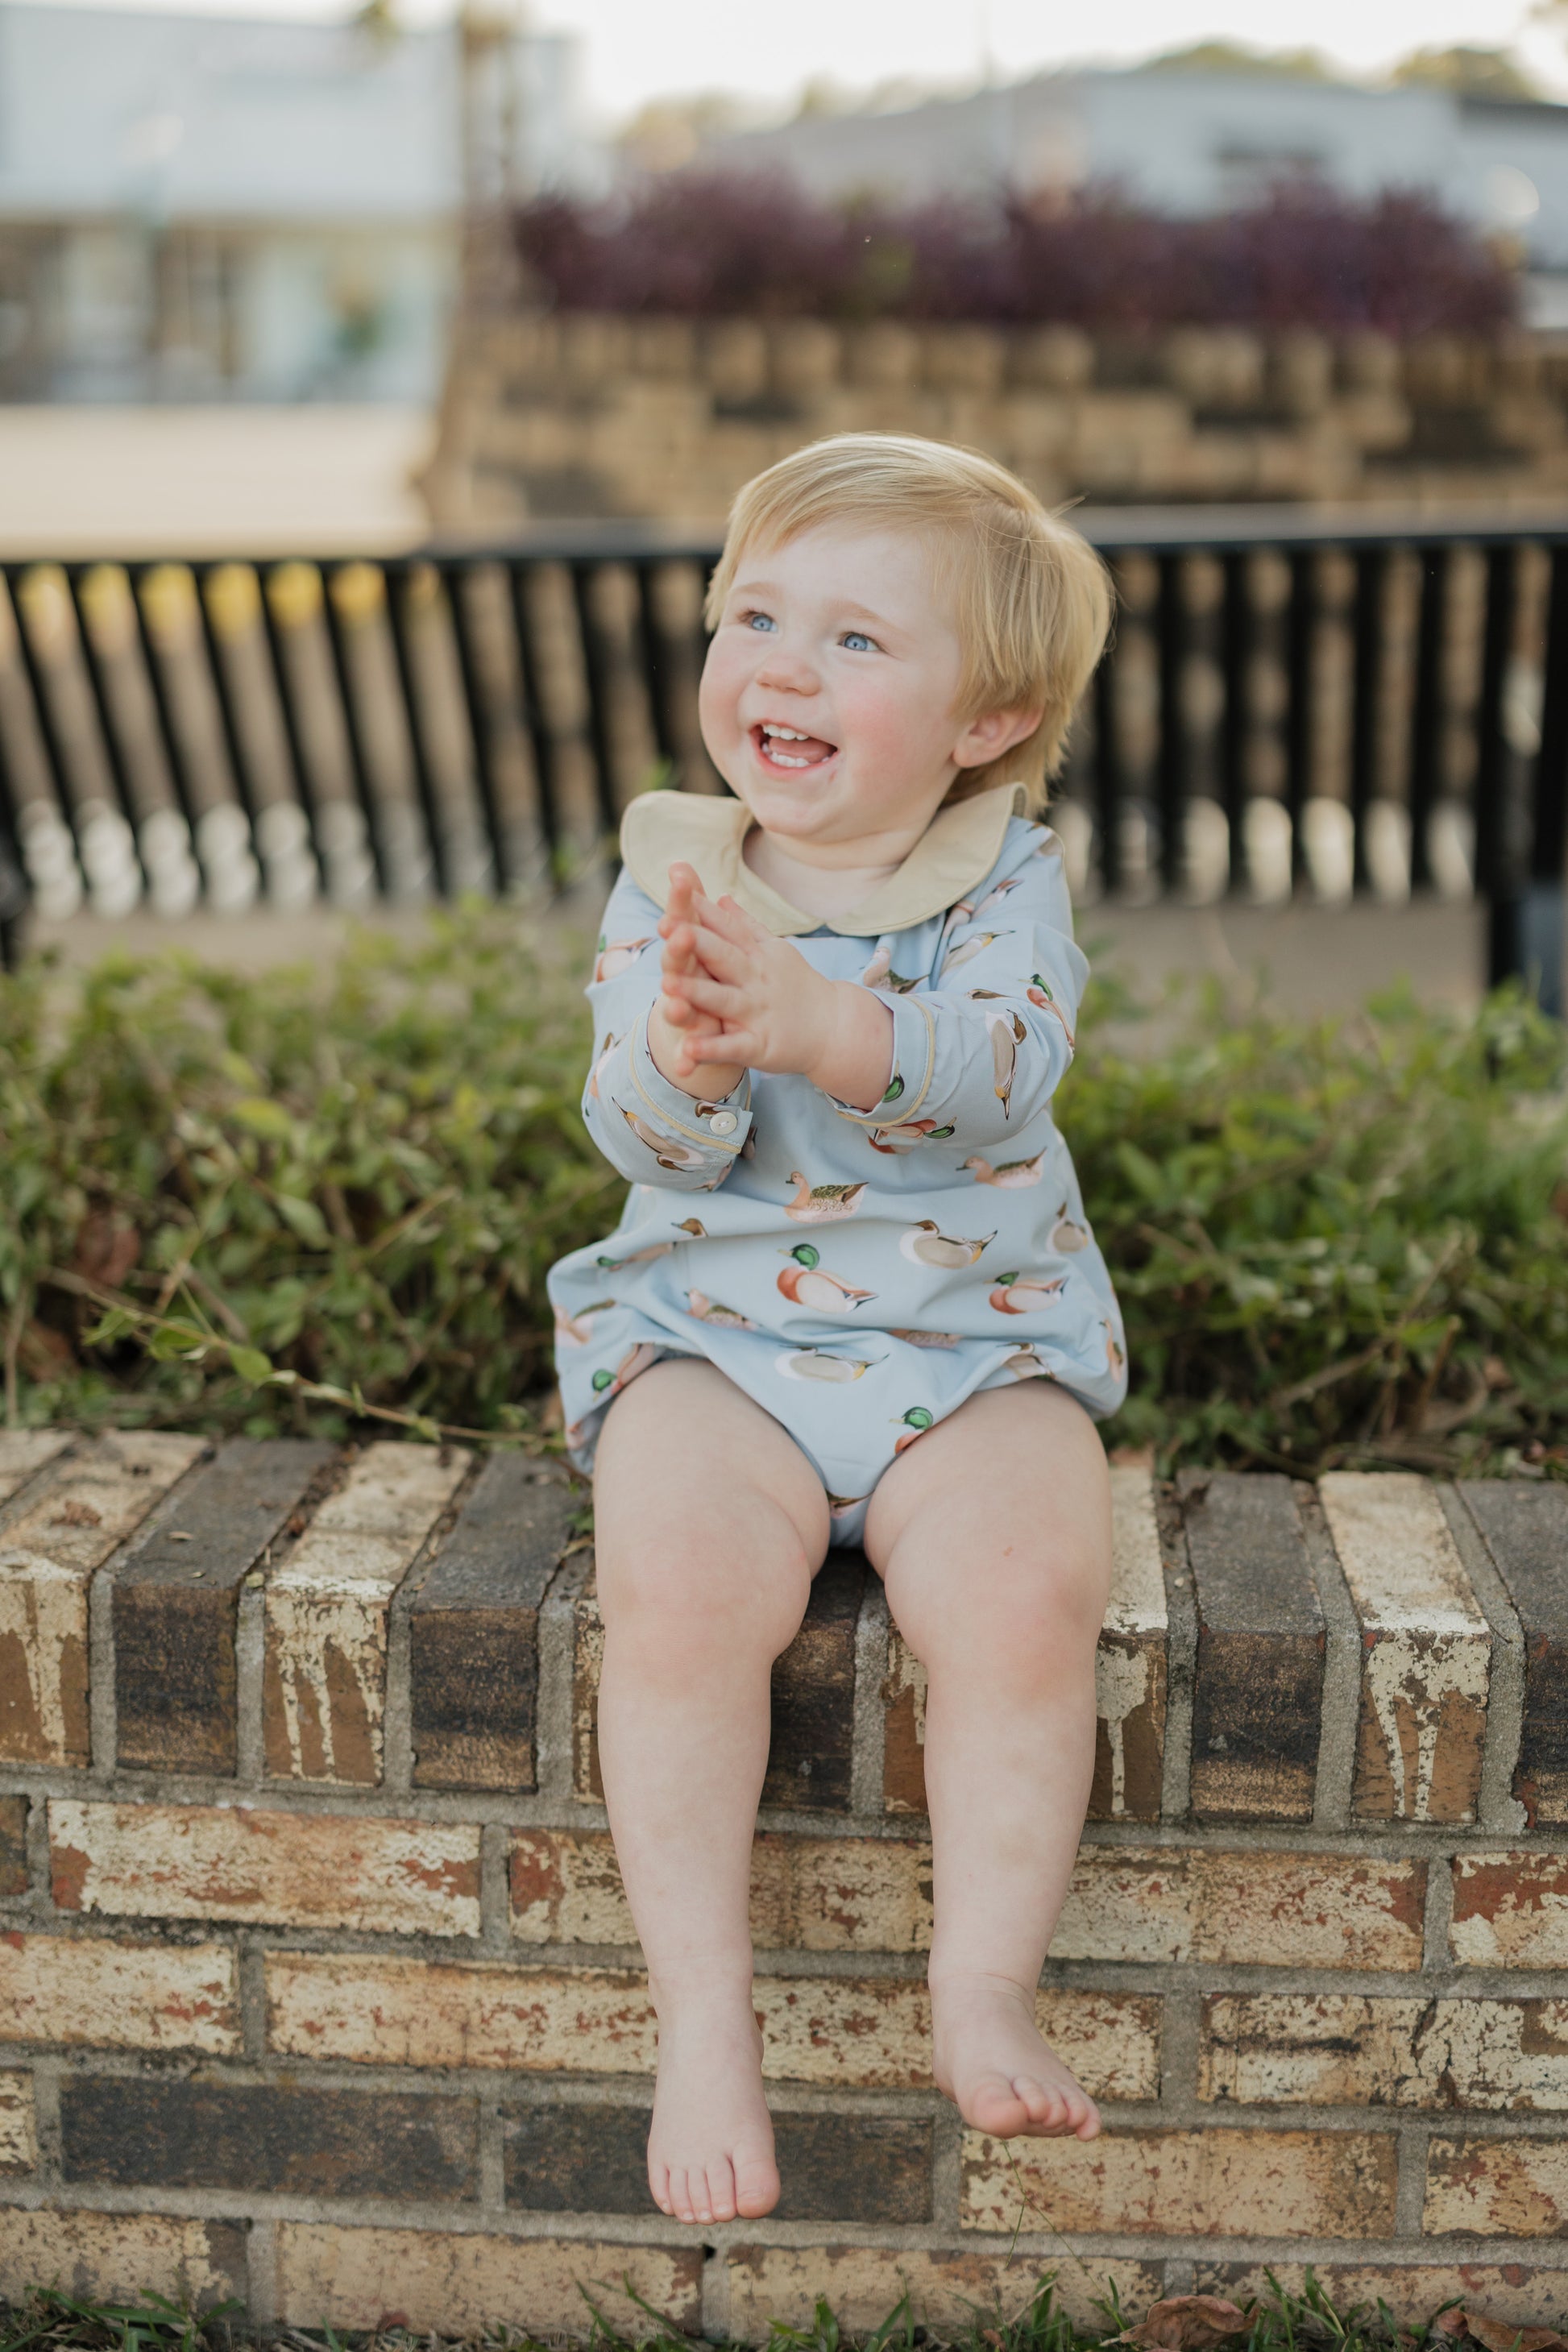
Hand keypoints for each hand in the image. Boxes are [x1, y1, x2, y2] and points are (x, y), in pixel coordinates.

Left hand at [659, 873, 894, 1112]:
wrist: (835, 1027)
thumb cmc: (797, 986)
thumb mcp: (773, 950)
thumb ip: (744, 926)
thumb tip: (721, 897)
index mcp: (756, 955)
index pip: (727, 927)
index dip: (702, 909)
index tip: (676, 886)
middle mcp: (756, 979)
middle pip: (723, 956)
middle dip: (694, 941)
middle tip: (664, 925)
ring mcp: (757, 1012)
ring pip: (723, 1000)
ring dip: (696, 993)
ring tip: (666, 986)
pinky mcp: (759, 1045)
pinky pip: (732, 1047)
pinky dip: (710, 1050)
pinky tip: (687, 1050)